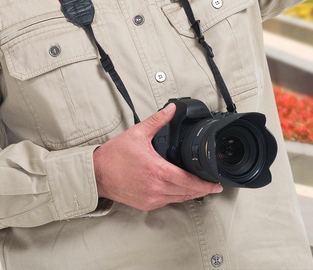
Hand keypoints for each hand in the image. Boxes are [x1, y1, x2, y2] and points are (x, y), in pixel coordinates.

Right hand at [93, 103, 222, 210]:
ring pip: (178, 199)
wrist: (96, 174)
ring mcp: (150, 198)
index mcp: (156, 171)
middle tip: (214, 187)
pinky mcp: (145, 204)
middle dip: (202, 190)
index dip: (204, 184)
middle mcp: (155, 187)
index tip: (216, 184)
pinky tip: (181, 190)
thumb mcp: (138, 133)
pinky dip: (176, 197)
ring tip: (202, 188)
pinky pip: (167, 202)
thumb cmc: (114, 155)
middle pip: (186, 193)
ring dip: (190, 194)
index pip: (188, 181)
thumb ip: (157, 120)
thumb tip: (171, 108)